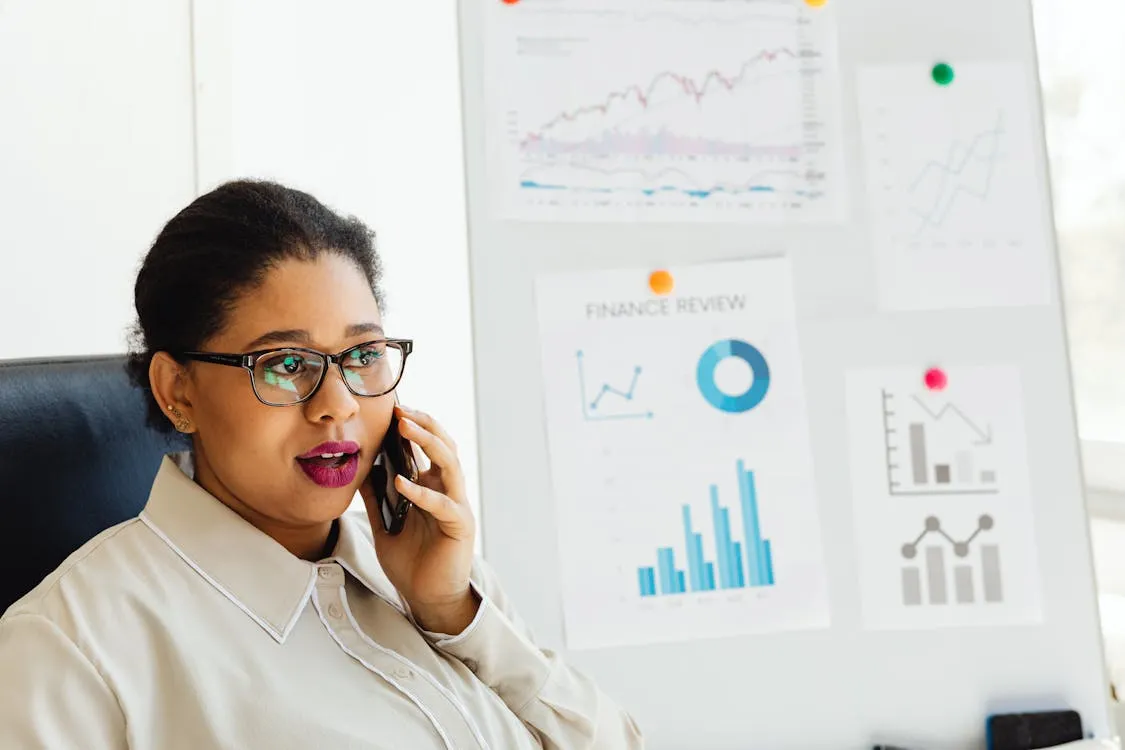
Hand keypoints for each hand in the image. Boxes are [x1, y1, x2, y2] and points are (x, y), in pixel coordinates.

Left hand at [359, 404, 478, 634]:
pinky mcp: (459, 527)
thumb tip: (359, 467)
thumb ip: (375, 495)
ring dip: (428, 443)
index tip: (391, 408)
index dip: (413, 426)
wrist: (427, 597)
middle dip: (423, 425)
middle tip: (400, 410)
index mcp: (433, 486)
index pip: (428, 446)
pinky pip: (443, 505)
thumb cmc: (411, 561)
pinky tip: (401, 483)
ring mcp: (456, 506)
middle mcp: (448, 491)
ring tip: (405, 429)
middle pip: (444, 446)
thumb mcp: (384, 522)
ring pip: (450, 465)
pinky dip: (422, 493)